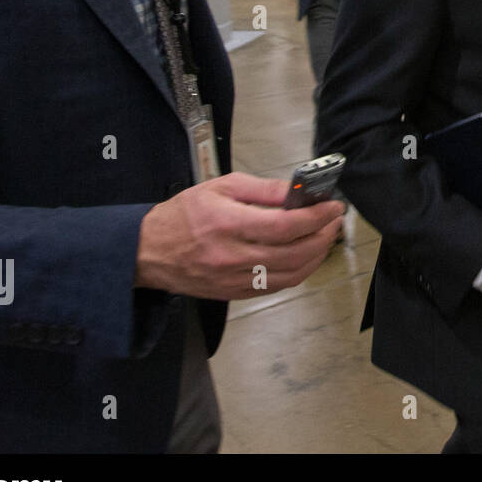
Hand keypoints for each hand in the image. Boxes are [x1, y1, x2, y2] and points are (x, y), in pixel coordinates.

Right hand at [136, 173, 343, 298]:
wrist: (147, 252)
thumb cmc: (182, 216)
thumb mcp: (220, 187)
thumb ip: (262, 189)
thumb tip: (297, 191)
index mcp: (228, 224)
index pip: (286, 225)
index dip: (316, 217)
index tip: (332, 207)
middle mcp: (233, 256)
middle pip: (295, 253)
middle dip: (324, 235)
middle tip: (334, 221)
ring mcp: (234, 279)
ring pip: (291, 275)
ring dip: (317, 256)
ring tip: (324, 237)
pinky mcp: (235, 293)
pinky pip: (277, 286)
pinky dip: (298, 272)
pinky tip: (305, 256)